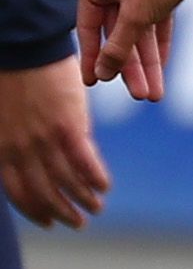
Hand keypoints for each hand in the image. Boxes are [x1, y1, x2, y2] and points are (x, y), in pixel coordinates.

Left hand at [0, 55, 112, 228]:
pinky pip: (85, 164)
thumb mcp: (2, 115)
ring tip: (96, 207)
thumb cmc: (8, 73)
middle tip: (78, 223)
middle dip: (62, 213)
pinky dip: (96, 179)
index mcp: (1, 146)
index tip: (48, 222)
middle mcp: (21, 149)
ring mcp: (44, 140)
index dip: (34, 211)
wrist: (20, 45)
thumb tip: (28, 158)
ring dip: (84, 201)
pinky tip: (104, 186)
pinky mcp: (67, 128)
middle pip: (44, 194)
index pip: (17, 192)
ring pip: (67, 184)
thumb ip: (13, 139)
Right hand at [77, 0, 192, 100]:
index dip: (93, 57)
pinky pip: (154, 20)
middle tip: (140, 95)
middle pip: (117, 32)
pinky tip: (162, 67)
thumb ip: (118, 46)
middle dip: (131, 66)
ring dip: (147, 61)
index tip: (93, 83)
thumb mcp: (135, 16)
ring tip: (155, 93)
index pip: (88, 26)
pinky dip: (158, 42)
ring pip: (138, 29)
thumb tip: (103, 72)